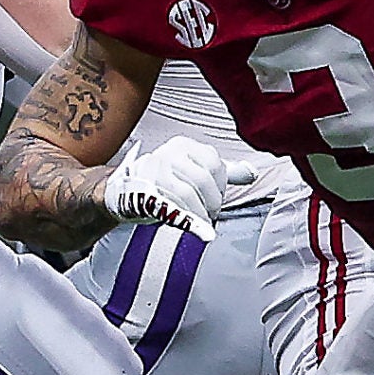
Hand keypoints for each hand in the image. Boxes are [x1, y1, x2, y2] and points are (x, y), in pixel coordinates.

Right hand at [104, 137, 250, 241]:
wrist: (123, 194)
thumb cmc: (160, 184)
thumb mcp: (192, 172)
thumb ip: (222, 172)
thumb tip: (250, 173)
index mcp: (184, 145)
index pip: (215, 163)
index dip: (221, 188)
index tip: (216, 201)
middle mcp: (168, 153)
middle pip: (202, 179)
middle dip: (212, 203)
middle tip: (210, 215)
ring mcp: (153, 171)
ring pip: (187, 193)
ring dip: (199, 214)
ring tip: (202, 223)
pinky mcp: (142, 190)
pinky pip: (170, 206)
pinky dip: (188, 220)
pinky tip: (198, 229)